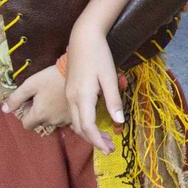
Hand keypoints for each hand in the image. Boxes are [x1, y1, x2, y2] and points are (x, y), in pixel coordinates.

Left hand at [2, 65, 69, 136]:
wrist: (76, 73)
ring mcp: (64, 120)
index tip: (31, 102)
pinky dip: (60, 113)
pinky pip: (62, 119)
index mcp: (40, 114)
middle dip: (38, 113)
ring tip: (53, 97)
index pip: (26, 124)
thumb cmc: (52, 77)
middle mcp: (52, 121)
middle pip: (39, 123)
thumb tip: (4, 110)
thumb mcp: (30, 84)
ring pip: (51, 121)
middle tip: (42, 96)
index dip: (26, 114)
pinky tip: (61, 100)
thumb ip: (15, 98)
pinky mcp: (74, 117)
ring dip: (49, 113)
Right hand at [63, 31, 122, 154]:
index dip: (97, 141)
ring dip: (90, 133)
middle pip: (80, 128)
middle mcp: (72, 99)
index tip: (109, 150)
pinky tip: (96, 124)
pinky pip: (75, 114)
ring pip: (76, 122)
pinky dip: (85, 124)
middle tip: (110, 148)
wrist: (83, 37)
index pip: (88, 127)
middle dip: (94, 141)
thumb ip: (113, 100)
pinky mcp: (69, 91)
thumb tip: (119, 122)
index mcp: (82, 96)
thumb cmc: (99, 55)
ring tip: (105, 139)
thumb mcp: (110, 77)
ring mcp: (69, 95)